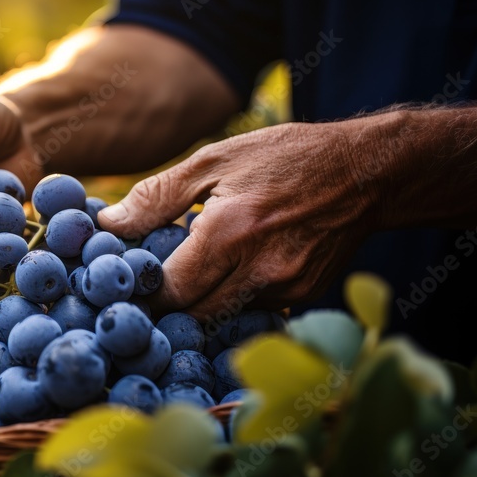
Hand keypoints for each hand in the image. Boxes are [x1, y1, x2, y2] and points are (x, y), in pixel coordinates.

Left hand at [98, 115, 391, 320]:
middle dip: (166, 303)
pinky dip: (233, 298)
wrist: (368, 172)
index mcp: (230, 232)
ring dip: (199, 303)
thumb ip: (157, 197)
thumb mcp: (214, 160)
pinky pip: (251, 312)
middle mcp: (260, 270)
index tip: (129, 278)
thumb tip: (109, 224)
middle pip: (191, 315)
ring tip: (192, 272)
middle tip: (151, 281)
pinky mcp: (302, 299)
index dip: (143, 288)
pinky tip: (232, 271)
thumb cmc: (284, 158)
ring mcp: (285, 290)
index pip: (168, 290)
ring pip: (220, 319)